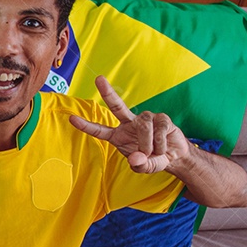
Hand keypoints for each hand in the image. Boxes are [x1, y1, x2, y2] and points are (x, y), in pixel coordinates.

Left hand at [69, 75, 190, 173]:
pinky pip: (159, 128)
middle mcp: (129, 124)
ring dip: (148, 143)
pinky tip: (162, 147)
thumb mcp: (145, 167)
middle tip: (98, 79)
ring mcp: (145, 118)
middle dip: (107, 92)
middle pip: (116, 106)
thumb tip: (136, 158)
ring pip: (143, 125)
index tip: (71, 119)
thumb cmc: (153, 159)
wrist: (175, 157)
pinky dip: (160, 142)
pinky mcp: (161, 118)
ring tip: (153, 153)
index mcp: (118, 136)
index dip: (86, 125)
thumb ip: (140, 166)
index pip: (100, 130)